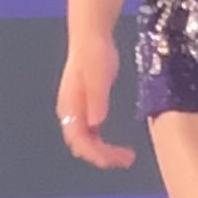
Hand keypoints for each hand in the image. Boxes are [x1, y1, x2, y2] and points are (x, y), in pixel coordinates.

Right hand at [56, 27, 133, 169]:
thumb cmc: (94, 54)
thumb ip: (96, 99)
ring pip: (86, 142)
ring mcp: (77, 112)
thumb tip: (96, 123)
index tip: (115, 158)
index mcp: (70, 106)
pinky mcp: (86, 108)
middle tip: (127, 160)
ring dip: (103, 153)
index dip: (95, 153)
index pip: (79, 139)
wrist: (91, 38)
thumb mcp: (98, 75)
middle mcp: (70, 113)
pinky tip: (118, 146)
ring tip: (126, 157)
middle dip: (102, 156)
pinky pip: (91, 134)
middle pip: (81, 145)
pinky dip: (103, 144)